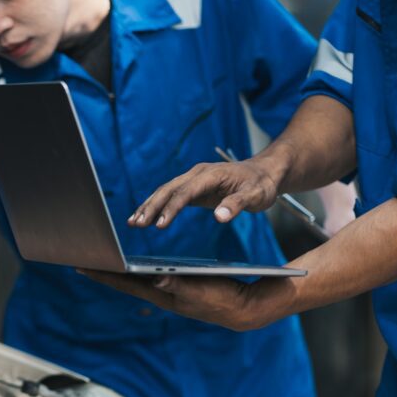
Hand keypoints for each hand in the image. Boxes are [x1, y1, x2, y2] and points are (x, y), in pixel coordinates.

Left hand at [78, 270, 286, 331]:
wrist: (243, 308)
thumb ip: (179, 286)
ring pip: (134, 280)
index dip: (103, 274)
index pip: (125, 283)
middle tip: (79, 260)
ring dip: (115, 272)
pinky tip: (128, 266)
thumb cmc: (224, 299)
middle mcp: (160, 294)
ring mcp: (167, 293)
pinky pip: (147, 278)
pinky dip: (133, 271)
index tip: (80, 266)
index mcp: (162, 295)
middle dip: (102, 271)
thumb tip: (156, 280)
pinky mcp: (175, 288)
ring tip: (98, 261)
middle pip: (124, 281)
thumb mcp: (202, 290)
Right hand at [128, 158, 282, 229]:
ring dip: (148, 206)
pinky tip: (145, 216)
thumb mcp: (256, 195)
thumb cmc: (261, 184)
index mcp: (210, 175)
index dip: (172, 208)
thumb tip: (219, 218)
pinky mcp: (192, 188)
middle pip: (168, 190)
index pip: (186, 192)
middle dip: (151, 207)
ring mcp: (193, 180)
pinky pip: (170, 196)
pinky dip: (156, 206)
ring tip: (132, 222)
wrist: (264, 172)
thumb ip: (237, 205)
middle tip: (136, 223)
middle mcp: (197, 174)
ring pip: (165, 192)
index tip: (160, 225)